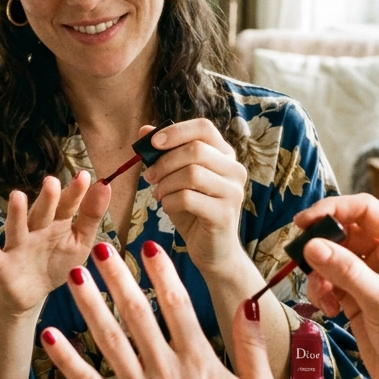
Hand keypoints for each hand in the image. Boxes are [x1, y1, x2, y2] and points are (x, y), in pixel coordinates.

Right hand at [0, 172, 108, 316]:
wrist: (29, 295)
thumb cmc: (56, 263)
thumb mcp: (79, 242)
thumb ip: (91, 216)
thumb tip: (105, 185)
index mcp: (58, 225)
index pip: (68, 207)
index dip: (75, 193)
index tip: (85, 176)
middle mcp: (37, 231)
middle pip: (43, 213)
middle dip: (47, 199)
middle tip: (52, 181)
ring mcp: (18, 246)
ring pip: (17, 228)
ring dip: (16, 214)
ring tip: (16, 195)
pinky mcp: (2, 265)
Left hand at [42, 241, 277, 378]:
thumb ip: (252, 346)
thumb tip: (250, 303)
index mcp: (200, 361)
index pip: (176, 303)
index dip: (160, 270)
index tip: (147, 243)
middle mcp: (165, 371)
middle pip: (135, 313)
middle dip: (116, 276)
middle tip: (99, 245)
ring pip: (108, 340)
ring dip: (89, 305)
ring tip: (73, 275)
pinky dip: (67, 359)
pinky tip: (51, 335)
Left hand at [141, 120, 246, 277]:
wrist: (213, 251)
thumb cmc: (193, 210)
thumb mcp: (175, 178)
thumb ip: (164, 153)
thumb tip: (144, 130)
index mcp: (225, 155)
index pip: (204, 128)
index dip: (176, 131)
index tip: (152, 143)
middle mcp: (235, 169)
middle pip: (195, 150)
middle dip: (164, 162)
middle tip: (149, 177)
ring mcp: (233, 191)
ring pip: (192, 173)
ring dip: (166, 183)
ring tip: (159, 194)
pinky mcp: (225, 213)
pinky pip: (188, 198)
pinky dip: (170, 201)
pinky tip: (167, 208)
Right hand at [297, 193, 378, 378]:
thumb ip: (345, 271)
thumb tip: (311, 245)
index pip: (364, 209)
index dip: (332, 210)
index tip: (304, 223)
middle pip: (343, 231)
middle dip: (321, 246)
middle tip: (301, 258)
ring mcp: (371, 275)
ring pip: (332, 257)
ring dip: (319, 274)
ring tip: (322, 297)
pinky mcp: (357, 296)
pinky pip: (329, 281)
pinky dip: (321, 292)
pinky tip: (328, 310)